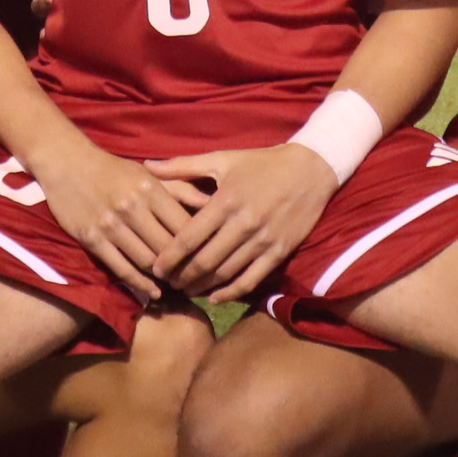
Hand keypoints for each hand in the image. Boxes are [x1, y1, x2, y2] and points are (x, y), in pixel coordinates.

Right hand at [35, 141, 206, 303]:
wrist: (67, 163)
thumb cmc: (114, 169)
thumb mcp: (148, 174)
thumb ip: (180, 189)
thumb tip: (212, 202)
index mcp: (150, 188)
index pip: (184, 225)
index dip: (199, 245)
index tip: (207, 255)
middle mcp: (132, 207)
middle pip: (168, 247)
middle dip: (184, 266)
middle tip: (195, 277)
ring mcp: (110, 225)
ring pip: (146, 260)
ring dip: (163, 277)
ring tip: (177, 284)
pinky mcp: (92, 239)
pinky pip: (121, 268)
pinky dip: (140, 284)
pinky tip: (153, 291)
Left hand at [146, 143, 340, 298]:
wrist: (311, 168)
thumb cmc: (261, 162)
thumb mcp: (222, 159)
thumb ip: (183, 166)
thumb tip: (146, 165)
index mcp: (226, 201)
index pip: (189, 237)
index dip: (169, 257)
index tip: (155, 267)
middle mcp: (244, 224)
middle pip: (205, 261)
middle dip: (182, 277)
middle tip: (167, 283)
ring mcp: (263, 240)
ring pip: (226, 273)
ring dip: (203, 286)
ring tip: (186, 290)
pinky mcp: (280, 251)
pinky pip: (251, 279)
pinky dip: (231, 292)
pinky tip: (215, 297)